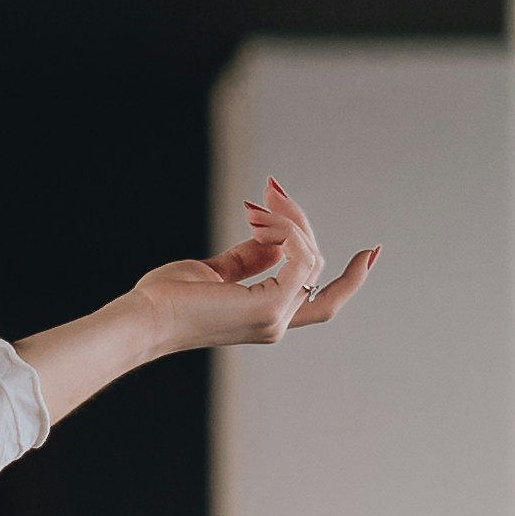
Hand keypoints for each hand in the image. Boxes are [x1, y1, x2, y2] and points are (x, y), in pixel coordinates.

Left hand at [145, 177, 381, 356]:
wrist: (142, 318)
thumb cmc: (165, 298)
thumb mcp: (214, 270)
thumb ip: (248, 258)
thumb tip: (274, 239)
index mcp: (266, 317)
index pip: (322, 300)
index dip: (352, 278)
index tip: (372, 252)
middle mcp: (277, 323)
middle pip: (317, 267)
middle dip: (300, 224)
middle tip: (271, 192)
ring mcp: (275, 318)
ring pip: (310, 257)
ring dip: (287, 222)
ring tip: (255, 208)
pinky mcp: (269, 307)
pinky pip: (300, 257)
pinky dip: (286, 232)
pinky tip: (260, 220)